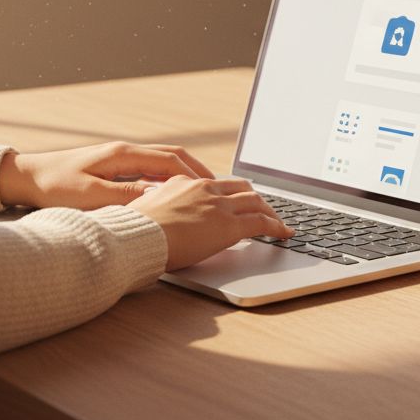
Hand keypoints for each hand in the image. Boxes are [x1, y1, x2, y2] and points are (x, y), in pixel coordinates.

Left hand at [0, 141, 214, 209]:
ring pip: (161, 160)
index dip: (194, 175)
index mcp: (122, 154)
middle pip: (172, 156)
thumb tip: (160, 195)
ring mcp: (118, 156)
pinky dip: (167, 176)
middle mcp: (123, 151)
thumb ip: (127, 195)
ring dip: (183, 173)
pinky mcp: (112, 166)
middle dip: (197, 171)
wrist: (27, 177)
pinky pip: (149, 167)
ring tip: (202, 189)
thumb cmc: (55, 187)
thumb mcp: (92, 195)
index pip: (170, 161)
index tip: (213, 188)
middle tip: (218, 187)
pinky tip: (171, 192)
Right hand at [127, 176, 295, 270]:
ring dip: (270, 211)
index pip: (215, 183)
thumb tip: (159, 211)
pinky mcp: (229, 225)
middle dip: (255, 198)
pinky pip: (261, 222)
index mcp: (183, 182)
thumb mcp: (145, 208)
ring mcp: (218, 205)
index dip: (230, 193)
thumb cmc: (135, 230)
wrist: (138, 237)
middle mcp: (204, 189)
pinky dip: (277, 227)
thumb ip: (159, 205)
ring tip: (278, 222)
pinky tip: (284, 233)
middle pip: (241, 187)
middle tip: (263, 209)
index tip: (235, 200)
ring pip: (255, 201)